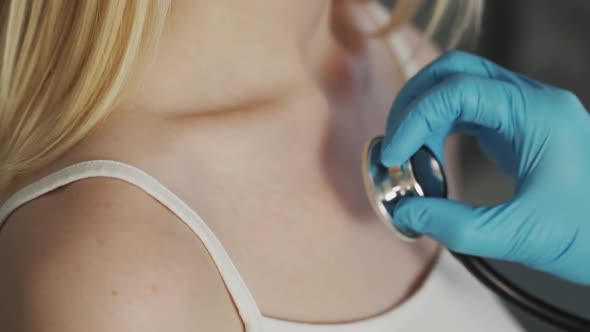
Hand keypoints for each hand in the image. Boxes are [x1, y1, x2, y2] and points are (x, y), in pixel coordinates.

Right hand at [380, 51, 589, 284]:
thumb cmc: (589, 237)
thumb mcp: (520, 236)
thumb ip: (455, 227)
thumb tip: (406, 212)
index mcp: (540, 115)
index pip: (460, 91)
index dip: (415, 119)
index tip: (393, 156)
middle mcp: (534, 101)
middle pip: (457, 71)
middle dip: (415, 103)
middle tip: (394, 145)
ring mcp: (527, 111)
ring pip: (460, 85)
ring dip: (425, 113)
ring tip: (409, 155)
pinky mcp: (519, 127)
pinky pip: (469, 109)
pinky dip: (440, 126)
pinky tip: (430, 155)